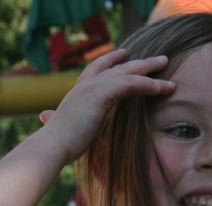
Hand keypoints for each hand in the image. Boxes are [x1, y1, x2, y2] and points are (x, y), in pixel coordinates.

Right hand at [41, 49, 174, 162]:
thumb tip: (44, 116)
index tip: (123, 54)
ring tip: (167, 64)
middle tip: (159, 58)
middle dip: (139, 61)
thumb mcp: (61, 125)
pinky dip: (148, 84)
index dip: (110, 60)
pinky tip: (162, 87)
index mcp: (78, 90)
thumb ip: (56, 119)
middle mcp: (86, 84)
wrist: (54, 145)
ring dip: (150, 70)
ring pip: (128, 72)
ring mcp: (94, 86)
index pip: (97, 68)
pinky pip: (132, 83)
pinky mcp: (103, 93)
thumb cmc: (58, 142)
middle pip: (118, 66)